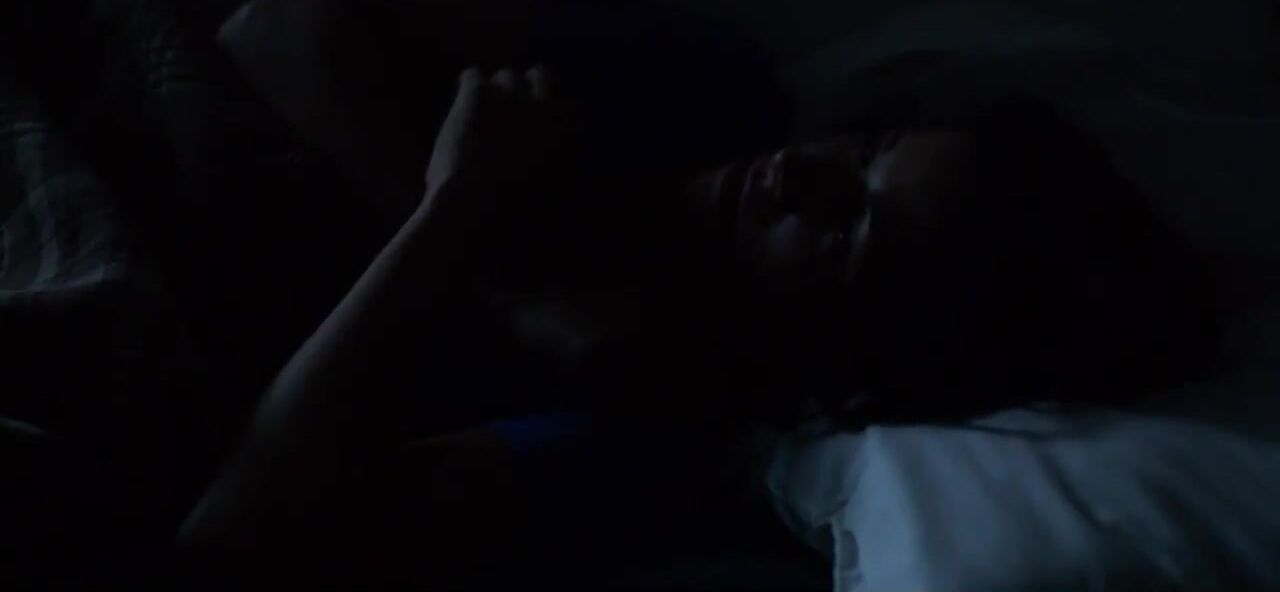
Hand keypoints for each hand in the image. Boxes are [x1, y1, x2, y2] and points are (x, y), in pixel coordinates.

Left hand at [422, 66, 559, 216]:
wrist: (476, 204)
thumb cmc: (509, 212)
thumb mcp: (548, 192)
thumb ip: (556, 168)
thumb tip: (556, 162)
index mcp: (569, 136)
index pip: (570, 107)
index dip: (548, 111)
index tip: (535, 123)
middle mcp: (548, 108)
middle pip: (543, 76)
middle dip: (527, 88)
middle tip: (507, 107)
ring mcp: (515, 97)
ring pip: (507, 75)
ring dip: (496, 90)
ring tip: (480, 112)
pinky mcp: (482, 93)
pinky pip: (473, 75)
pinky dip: (468, 88)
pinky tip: (461, 107)